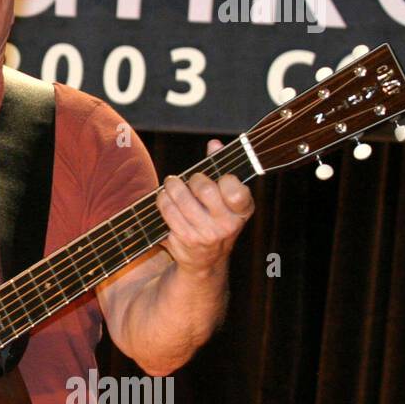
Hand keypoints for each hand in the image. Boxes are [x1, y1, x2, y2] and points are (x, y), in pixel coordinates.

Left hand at [156, 138, 253, 274]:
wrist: (206, 260)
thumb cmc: (216, 218)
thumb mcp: (226, 197)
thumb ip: (220, 168)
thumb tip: (214, 144)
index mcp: (242, 211)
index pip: (236, 190)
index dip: (225, 179)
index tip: (220, 177)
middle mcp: (227, 224)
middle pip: (204, 189)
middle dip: (192, 178)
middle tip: (188, 178)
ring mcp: (206, 234)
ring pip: (181, 198)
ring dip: (172, 186)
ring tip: (172, 184)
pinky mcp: (185, 238)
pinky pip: (167, 210)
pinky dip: (162, 199)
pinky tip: (165, 197)